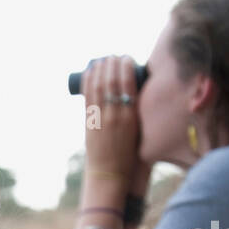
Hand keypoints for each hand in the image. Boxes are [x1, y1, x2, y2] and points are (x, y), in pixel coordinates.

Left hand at [81, 55, 140, 181]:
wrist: (111, 173)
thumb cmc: (130, 154)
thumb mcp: (140, 130)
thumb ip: (138, 111)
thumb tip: (135, 89)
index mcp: (131, 117)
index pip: (128, 84)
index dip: (125, 67)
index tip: (126, 57)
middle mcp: (115, 116)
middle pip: (111, 82)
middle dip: (112, 64)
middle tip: (114, 55)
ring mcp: (100, 119)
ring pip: (98, 87)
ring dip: (100, 69)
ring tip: (103, 59)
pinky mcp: (89, 123)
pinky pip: (88, 98)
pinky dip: (88, 81)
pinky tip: (90, 71)